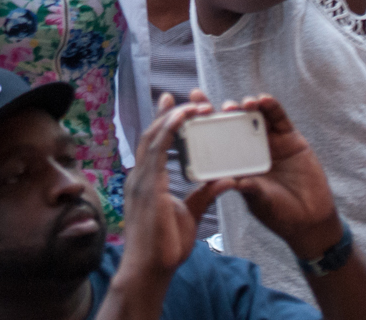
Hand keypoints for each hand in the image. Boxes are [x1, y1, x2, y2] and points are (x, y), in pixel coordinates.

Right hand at [114, 94, 230, 285]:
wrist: (150, 269)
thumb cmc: (166, 248)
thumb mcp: (190, 215)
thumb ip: (204, 195)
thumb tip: (225, 179)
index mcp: (147, 182)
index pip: (154, 145)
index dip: (162, 123)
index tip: (172, 103)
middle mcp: (141, 176)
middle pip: (152, 134)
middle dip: (167, 113)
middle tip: (184, 96)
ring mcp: (141, 179)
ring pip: (154, 136)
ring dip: (172, 117)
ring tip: (192, 104)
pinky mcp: (148, 185)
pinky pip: (158, 149)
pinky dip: (169, 129)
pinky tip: (181, 117)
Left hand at [200, 93, 341, 260]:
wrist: (310, 221)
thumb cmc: (279, 214)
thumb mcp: (259, 201)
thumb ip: (248, 188)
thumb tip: (229, 180)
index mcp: (238, 163)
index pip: (216, 139)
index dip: (203, 123)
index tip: (189, 108)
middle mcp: (251, 148)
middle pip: (233, 122)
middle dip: (220, 110)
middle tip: (206, 104)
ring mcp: (270, 141)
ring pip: (255, 116)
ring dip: (245, 106)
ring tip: (239, 105)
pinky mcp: (290, 138)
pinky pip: (280, 118)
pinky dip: (271, 107)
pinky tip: (263, 100)